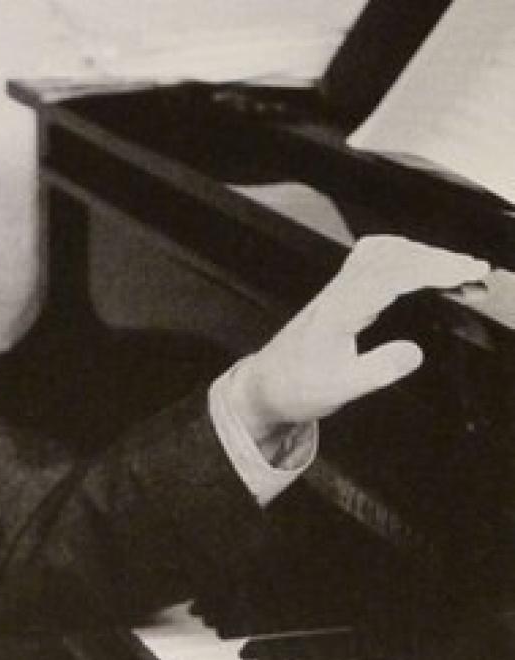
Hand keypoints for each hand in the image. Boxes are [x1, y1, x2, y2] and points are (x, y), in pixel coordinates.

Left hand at [231, 235, 490, 440]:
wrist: (264, 386)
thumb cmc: (296, 388)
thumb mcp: (340, 389)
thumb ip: (378, 370)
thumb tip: (414, 352)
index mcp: (339, 311)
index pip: (391, 276)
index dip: (431, 269)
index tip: (465, 272)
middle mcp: (337, 293)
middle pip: (390, 257)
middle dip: (436, 258)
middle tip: (475, 270)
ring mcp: (336, 291)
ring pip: (381, 254)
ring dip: (421, 254)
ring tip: (457, 268)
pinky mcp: (338, 295)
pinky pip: (370, 261)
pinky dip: (400, 256)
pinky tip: (417, 263)